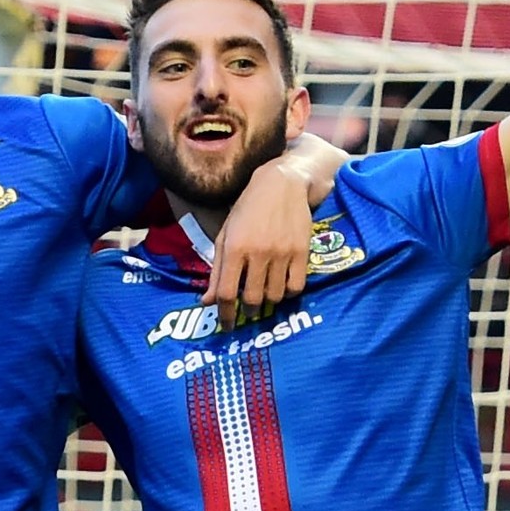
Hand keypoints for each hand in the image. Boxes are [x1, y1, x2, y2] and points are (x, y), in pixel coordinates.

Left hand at [205, 154, 315, 325]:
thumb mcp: (225, 236)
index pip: (227, 294)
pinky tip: (282, 287)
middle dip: (248, 311)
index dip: (225, 315)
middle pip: (252, 299)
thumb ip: (217, 271)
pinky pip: (296, 287)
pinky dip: (287, 293)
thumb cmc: (248, 210)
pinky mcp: (303, 252)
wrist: (283, 184)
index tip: (227, 326)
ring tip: (265, 296)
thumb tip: (206, 302)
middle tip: (248, 310)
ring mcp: (283, 253)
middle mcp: (258, 252)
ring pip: (275, 296)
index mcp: (235, 248)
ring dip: (268, 303)